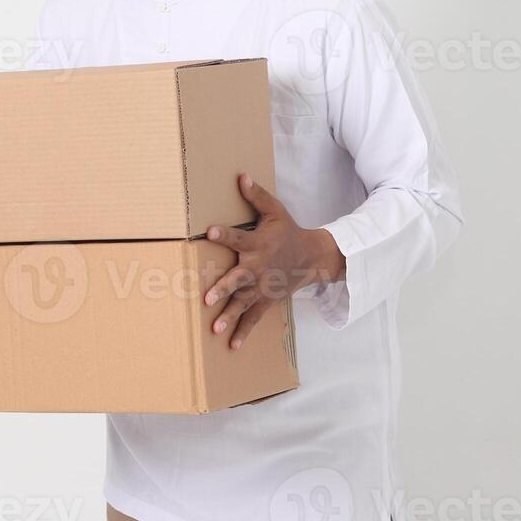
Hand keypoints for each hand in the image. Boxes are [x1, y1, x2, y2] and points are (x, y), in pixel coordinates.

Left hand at [204, 172, 345, 349]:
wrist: (312, 257)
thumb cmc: (288, 231)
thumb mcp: (275, 211)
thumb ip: (256, 196)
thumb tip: (240, 175)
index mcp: (258, 244)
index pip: (238, 237)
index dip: (225, 234)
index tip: (209, 231)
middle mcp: (258, 267)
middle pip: (239, 278)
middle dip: (223, 287)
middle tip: (207, 298)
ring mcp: (263, 287)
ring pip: (243, 303)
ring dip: (229, 316)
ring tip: (214, 329)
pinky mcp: (267, 300)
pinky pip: (254, 318)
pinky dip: (244, 332)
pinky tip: (231, 345)